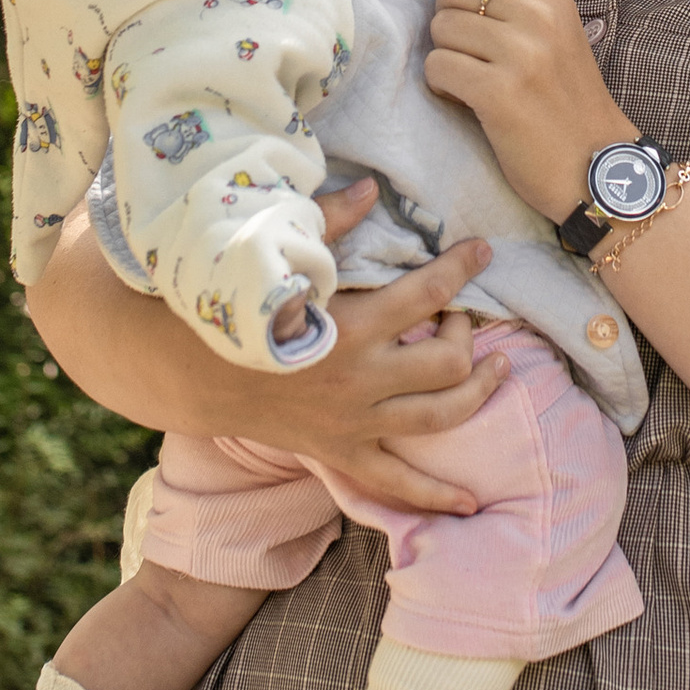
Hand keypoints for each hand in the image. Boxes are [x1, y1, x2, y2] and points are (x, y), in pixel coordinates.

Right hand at [30, 194, 507, 511]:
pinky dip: (434, 495)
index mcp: (351, 327)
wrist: (190, 372)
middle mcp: (361, 379)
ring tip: (498, 371)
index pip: (428, 293)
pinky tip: (469, 501)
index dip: (462, 269)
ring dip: (477, 393)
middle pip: (448, 361)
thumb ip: (330, 222)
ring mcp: (354, 422)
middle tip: (463, 317)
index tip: (482, 251)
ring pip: (439, 416)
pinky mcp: (339, 452)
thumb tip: (372, 188)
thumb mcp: (279, 258)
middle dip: (467, 334)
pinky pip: (395, 481)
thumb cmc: (236, 306)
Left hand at [425, 0, 633, 221]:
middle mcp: (539, 17)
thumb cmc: (568, 104)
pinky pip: (438, 68)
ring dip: (445, 57)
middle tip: (467, 52)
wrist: (597, 167)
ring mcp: (520, 54)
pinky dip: (442, 87)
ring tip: (471, 81)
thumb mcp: (556, 37)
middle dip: (447, 19)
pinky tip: (466, 101)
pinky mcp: (499, 94)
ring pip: (440, 27)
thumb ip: (516, 5)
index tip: (474, 19)